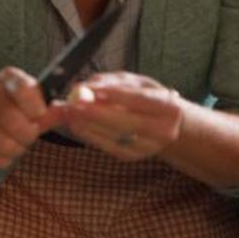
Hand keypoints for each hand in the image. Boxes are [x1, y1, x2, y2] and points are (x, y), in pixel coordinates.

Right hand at [0, 67, 63, 169]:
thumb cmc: (11, 111)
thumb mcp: (33, 106)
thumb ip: (51, 110)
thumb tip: (70, 110)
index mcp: (8, 78)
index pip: (24, 88)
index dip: (35, 107)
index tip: (39, 116)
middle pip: (16, 122)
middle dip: (27, 135)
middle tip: (27, 134)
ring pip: (6, 144)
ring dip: (15, 149)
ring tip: (12, 141)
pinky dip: (1, 159)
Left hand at [64, 71, 183, 160]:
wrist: (161, 124)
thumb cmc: (144, 97)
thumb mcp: (134, 83)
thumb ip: (111, 82)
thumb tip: (85, 87)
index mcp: (169, 107)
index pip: (140, 99)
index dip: (116, 95)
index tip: (93, 89)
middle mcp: (164, 130)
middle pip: (128, 122)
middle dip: (98, 112)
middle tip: (75, 103)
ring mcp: (149, 147)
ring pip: (116, 135)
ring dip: (89, 124)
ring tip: (69, 111)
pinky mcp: (133, 156)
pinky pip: (109, 146)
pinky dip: (90, 135)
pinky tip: (76, 125)